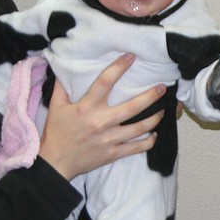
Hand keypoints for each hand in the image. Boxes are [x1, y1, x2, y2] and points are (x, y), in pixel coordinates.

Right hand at [38, 54, 163, 180]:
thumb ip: (62, 87)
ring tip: (163, 111)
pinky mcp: (114, 153)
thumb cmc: (56, 133)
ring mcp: (110, 139)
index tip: (131, 57)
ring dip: (154, 118)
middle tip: (162, 87)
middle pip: (133, 107)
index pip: (105, 82)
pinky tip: (154, 134)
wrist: (56, 163)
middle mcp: (101, 122)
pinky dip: (149, 141)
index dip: (119, 68)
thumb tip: (65, 68)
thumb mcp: (56, 107)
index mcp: (87, 107)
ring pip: (140, 128)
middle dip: (151, 96)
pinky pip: (137, 148)